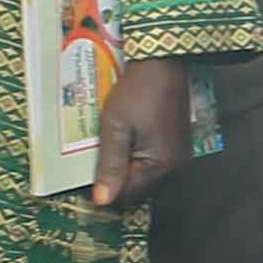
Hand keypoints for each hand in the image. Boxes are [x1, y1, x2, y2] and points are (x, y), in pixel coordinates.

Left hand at [91, 57, 193, 209]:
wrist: (163, 61)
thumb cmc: (138, 91)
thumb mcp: (116, 126)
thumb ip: (109, 165)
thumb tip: (102, 201)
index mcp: (159, 166)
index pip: (126, 195)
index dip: (103, 187)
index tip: (84, 174)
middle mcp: (174, 166)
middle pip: (137, 186)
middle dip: (115, 176)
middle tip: (95, 155)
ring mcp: (179, 154)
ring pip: (144, 173)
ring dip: (126, 164)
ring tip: (109, 145)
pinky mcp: (179, 143)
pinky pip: (153, 160)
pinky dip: (137, 154)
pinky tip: (125, 138)